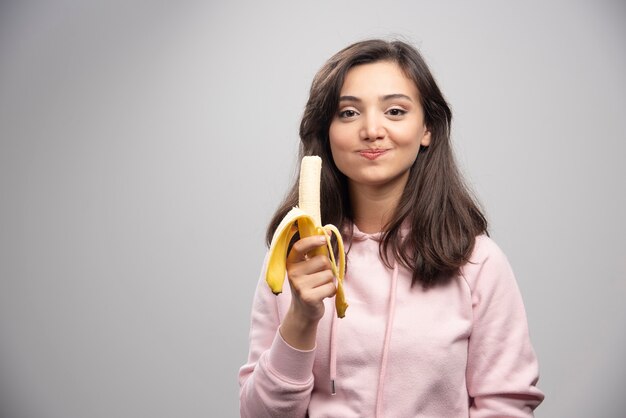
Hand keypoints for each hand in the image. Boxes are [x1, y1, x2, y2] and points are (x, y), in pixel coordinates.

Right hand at [279, 234, 336, 348]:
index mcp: (291, 262)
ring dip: (330, 281)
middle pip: (323, 261)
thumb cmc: (310, 284)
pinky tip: (323, 295)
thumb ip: (317, 251)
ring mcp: (299, 286)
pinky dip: (332, 291)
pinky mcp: (309, 297)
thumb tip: (328, 232)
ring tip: (320, 287)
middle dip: (328, 268)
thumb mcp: (308, 267)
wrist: (304, 311)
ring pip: (329, 274)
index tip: (325, 238)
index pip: (300, 246)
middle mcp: (292, 273)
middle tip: (320, 277)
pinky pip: (331, 287)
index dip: (313, 240)